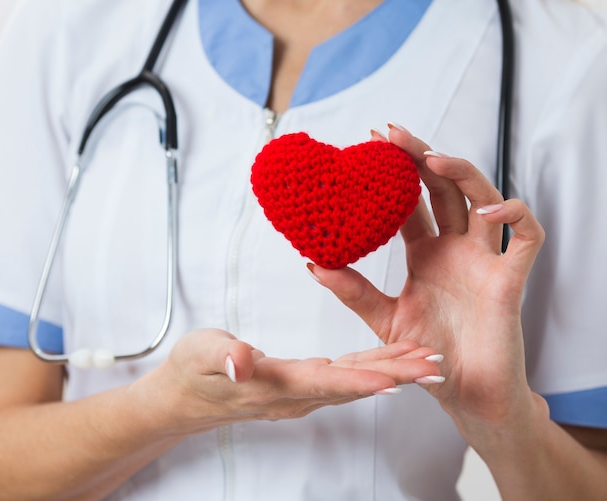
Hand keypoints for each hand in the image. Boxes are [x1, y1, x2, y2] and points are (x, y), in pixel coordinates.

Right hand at [143, 327, 442, 434]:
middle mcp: (292, 395)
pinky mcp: (299, 386)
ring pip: (353, 382)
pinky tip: (389, 365)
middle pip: (351, 385)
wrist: (182, 399)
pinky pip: (342, 378)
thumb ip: (221, 357)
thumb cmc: (189, 373)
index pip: (323, 383)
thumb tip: (241, 361)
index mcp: (272, 384)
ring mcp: (298, 393)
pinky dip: (370, 370)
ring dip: (391, 374)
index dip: (360, 382)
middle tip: (433, 368)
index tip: (396, 380)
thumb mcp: (197, 355)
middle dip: (395, 377)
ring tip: (425, 363)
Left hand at [308, 124, 544, 428]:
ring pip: (484, 199)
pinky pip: (527, 237)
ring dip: (461, 173)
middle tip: (392, 134)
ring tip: (430, 158)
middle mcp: (455, 249)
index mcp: (426, 253)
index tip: (369, 144)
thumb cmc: (427, 354)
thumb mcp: (382, 317)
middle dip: (421, 157)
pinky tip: (487, 210)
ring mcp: (483, 259)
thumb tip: (313, 262)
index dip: (394, 173)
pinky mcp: (510, 278)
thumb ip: (352, 290)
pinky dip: (514, 216)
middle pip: (444, 188)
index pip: (411, 201)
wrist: (462, 392)